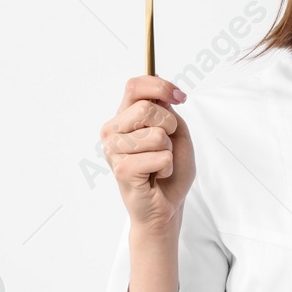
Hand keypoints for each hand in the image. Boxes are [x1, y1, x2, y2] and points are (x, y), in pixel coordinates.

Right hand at [100, 76, 195, 234]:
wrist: (166, 206)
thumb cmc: (169, 171)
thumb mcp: (176, 134)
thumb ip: (168, 112)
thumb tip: (161, 95)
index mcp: (123, 117)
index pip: (135, 86)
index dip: (160, 86)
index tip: (179, 96)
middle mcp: (113, 131)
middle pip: (146, 108)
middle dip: (169, 125)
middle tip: (167, 144)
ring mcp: (113, 150)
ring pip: (156, 134)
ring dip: (168, 150)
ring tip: (160, 162)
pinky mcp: (122, 169)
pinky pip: (160, 157)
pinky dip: (167, 166)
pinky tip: (157, 175)